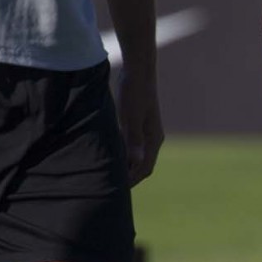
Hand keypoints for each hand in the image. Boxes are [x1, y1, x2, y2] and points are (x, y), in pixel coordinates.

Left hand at [116, 66, 163, 184]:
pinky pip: (132, 146)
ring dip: (126, 166)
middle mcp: (153, 137)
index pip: (145, 168)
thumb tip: (136, 162)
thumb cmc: (134, 93)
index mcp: (153, 139)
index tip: (115, 191)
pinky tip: (110, 154)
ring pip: (137, 156)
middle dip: (129, 177)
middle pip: (142, 165)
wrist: (138, 70)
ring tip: (108, 175)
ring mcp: (147, 130)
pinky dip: (123, 154)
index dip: (131, 181)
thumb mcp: (131, 117)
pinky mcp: (139, 123)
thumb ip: (133, 140)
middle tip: (110, 187)